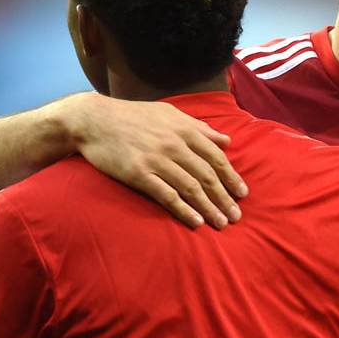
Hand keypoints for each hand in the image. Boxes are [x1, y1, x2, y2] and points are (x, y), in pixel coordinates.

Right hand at [57, 93, 247, 228]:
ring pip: (191, 188)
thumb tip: (227, 140)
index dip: (231, 177)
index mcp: (185, 130)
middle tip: (236, 216)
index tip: (243, 193)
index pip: (216, 157)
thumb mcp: (170, 114)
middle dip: (225, 198)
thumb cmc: (134, 116)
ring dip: (209, 208)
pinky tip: (196, 222)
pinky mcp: (139, 174)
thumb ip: (199, 128)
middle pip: (207, 176)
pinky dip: (184, 210)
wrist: (94, 120)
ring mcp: (157, 160)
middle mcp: (174, 145)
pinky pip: (167, 195)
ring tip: (221, 223)